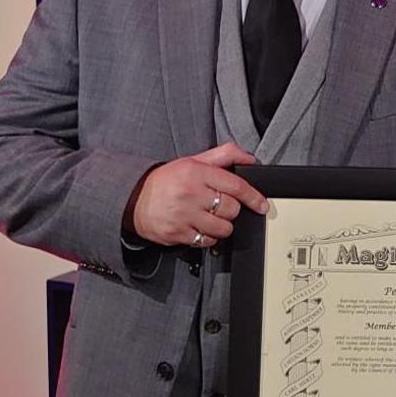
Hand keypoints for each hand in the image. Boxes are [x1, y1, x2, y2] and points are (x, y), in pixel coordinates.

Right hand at [131, 142, 264, 247]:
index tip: (262, 205)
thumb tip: (250, 158)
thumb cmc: (166, 180)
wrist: (133, 199)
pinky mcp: (178, 234)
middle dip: (230, 209)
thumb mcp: (193, 161)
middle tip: (218, 205)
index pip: (236, 186)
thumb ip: (224, 155)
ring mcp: (184, 216)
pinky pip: (207, 241)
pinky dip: (208, 237)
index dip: (254, 197)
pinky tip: (199, 227)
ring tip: (209, 218)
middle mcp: (191, 194)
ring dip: (221, 226)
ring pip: (223, 228)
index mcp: (197, 172)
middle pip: (232, 209)